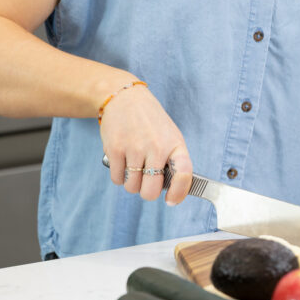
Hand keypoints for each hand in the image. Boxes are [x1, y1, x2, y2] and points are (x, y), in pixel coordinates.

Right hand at [100, 83, 192, 204]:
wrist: (125, 98)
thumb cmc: (150, 122)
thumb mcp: (170, 135)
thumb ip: (172, 161)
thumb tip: (171, 191)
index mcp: (175, 144)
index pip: (183, 173)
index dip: (179, 192)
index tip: (171, 201)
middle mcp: (156, 146)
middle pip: (151, 191)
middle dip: (147, 192)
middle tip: (146, 182)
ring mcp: (135, 148)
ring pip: (132, 187)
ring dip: (131, 183)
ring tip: (133, 165)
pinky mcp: (115, 148)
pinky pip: (117, 179)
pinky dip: (119, 176)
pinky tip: (123, 161)